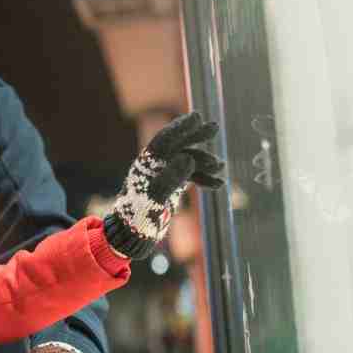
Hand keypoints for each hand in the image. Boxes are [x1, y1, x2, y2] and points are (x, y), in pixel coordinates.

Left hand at [104, 112, 224, 259]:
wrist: (133, 235)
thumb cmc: (139, 216)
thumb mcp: (155, 197)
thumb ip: (171, 177)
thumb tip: (188, 157)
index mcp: (146, 163)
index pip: (165, 139)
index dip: (181, 127)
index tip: (198, 117)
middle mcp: (154, 165)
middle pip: (177, 145)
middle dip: (195, 136)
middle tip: (214, 128)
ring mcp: (163, 175)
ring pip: (187, 160)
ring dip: (204, 162)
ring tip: (220, 167)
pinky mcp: (170, 186)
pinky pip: (190, 176)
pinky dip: (204, 179)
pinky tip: (219, 185)